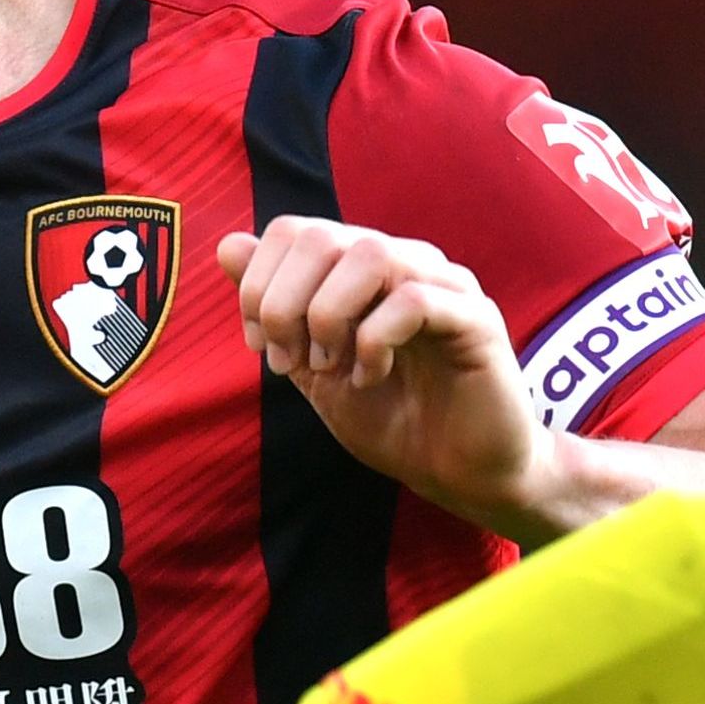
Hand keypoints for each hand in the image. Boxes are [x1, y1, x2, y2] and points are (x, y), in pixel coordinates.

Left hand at [223, 217, 546, 531]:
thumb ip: (275, 310)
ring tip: (332, 367)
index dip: (259, 285)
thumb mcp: (313, 366)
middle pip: (322, 237)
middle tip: (293, 362)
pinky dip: (375, 341)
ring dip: (330, 316)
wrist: (458, 473)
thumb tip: (229, 244)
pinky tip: (371, 377)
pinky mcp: (476, 319)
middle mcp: (404, 262)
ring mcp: (444, 285)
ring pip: (370, 254)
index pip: (294, 230)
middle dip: (285, 304)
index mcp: (363, 269)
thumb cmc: (393, 418)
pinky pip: (415, 300)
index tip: (262, 346)